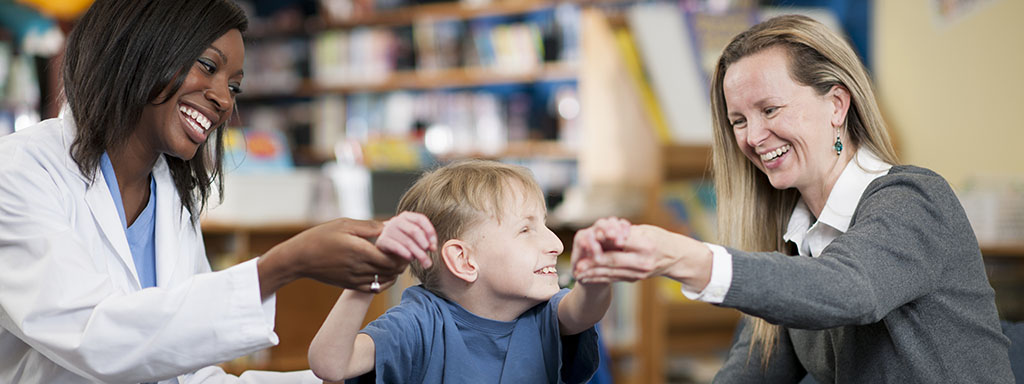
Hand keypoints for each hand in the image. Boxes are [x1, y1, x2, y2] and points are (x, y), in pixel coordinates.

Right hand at [258, 218, 409, 296]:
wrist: (299, 258)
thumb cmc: (320, 237)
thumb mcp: (344, 224)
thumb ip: (369, 226)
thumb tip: (389, 226)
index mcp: (359, 251)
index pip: (391, 257)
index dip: (403, 253)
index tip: (407, 244)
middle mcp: (359, 268)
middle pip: (391, 269)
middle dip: (402, 261)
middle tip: (407, 251)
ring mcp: (355, 279)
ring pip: (385, 279)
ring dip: (395, 271)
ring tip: (398, 259)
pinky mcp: (350, 285)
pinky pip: (374, 288)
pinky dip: (385, 281)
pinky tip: (387, 272)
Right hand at [376, 211, 436, 268]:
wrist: (387, 249)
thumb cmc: (405, 242)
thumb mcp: (416, 239)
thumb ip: (426, 241)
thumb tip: (433, 247)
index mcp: (407, 216)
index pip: (421, 219)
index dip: (430, 231)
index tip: (434, 244)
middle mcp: (397, 220)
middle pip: (414, 230)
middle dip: (424, 244)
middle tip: (430, 253)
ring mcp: (388, 230)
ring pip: (407, 241)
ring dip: (418, 253)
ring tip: (425, 262)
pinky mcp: (382, 240)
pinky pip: (396, 247)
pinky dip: (406, 253)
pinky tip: (411, 258)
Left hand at [574, 224, 711, 290]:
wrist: (677, 257)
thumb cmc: (659, 238)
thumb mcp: (645, 230)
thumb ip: (624, 233)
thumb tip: (603, 233)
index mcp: (646, 245)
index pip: (619, 245)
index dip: (601, 245)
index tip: (585, 245)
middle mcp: (643, 261)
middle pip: (614, 262)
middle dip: (593, 264)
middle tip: (577, 266)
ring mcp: (640, 272)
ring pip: (612, 273)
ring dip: (593, 274)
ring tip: (578, 274)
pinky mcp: (635, 278)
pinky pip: (615, 278)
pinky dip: (600, 278)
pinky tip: (588, 277)